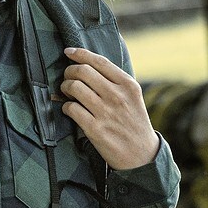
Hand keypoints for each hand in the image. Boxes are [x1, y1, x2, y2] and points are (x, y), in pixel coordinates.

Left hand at [58, 47, 159, 171]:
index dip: (80, 54)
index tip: (69, 52)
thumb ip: (116, 82)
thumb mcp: (134, 98)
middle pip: (83, 71)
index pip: (99, 62)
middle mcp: (117, 96)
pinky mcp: (95, 129)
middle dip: (69, 72)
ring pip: (74, 88)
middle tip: (67, 77)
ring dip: (65, 88)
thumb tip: (90, 66)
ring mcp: (105, 112)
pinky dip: (66, 107)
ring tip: (67, 92)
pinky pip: (71, 109)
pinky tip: (69, 109)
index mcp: (128, 85)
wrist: (142, 155)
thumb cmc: (134, 124)